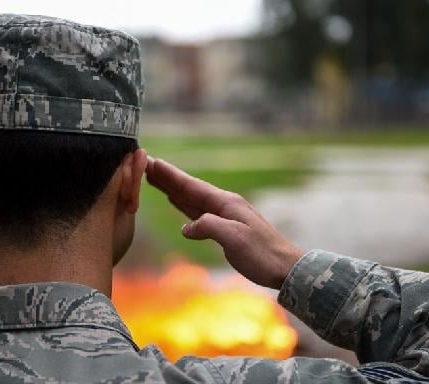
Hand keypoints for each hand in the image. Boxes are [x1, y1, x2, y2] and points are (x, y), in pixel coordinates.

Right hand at [146, 157, 303, 289]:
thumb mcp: (235, 238)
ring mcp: (224, 215)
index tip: (152, 162)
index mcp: (226, 203)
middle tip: (145, 165)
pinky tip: (175, 201)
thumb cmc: (262, 253)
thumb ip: (209, 227)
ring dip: (172, 189)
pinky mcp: (224, 227)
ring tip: (154, 179)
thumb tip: (187, 227)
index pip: (192, 186)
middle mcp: (223, 205)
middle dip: (167, 178)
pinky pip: (197, 211)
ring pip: (191, 199)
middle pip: (189, 189)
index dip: (171, 176)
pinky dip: (183, 204)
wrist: (283, 267)